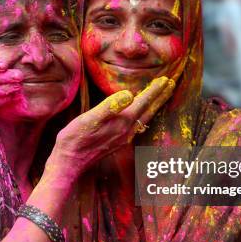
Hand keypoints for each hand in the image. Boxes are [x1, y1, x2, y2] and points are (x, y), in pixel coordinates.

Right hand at [49, 76, 175, 178]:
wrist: (69, 163)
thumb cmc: (75, 139)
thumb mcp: (89, 119)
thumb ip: (110, 106)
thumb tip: (129, 94)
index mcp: (122, 122)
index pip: (142, 102)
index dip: (154, 90)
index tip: (166, 79)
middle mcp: (127, 131)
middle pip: (149, 111)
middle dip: (160, 97)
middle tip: (171, 83)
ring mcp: (124, 138)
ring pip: (145, 119)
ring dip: (154, 106)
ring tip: (161, 96)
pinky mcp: (118, 142)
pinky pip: (137, 125)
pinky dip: (144, 115)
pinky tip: (141, 115)